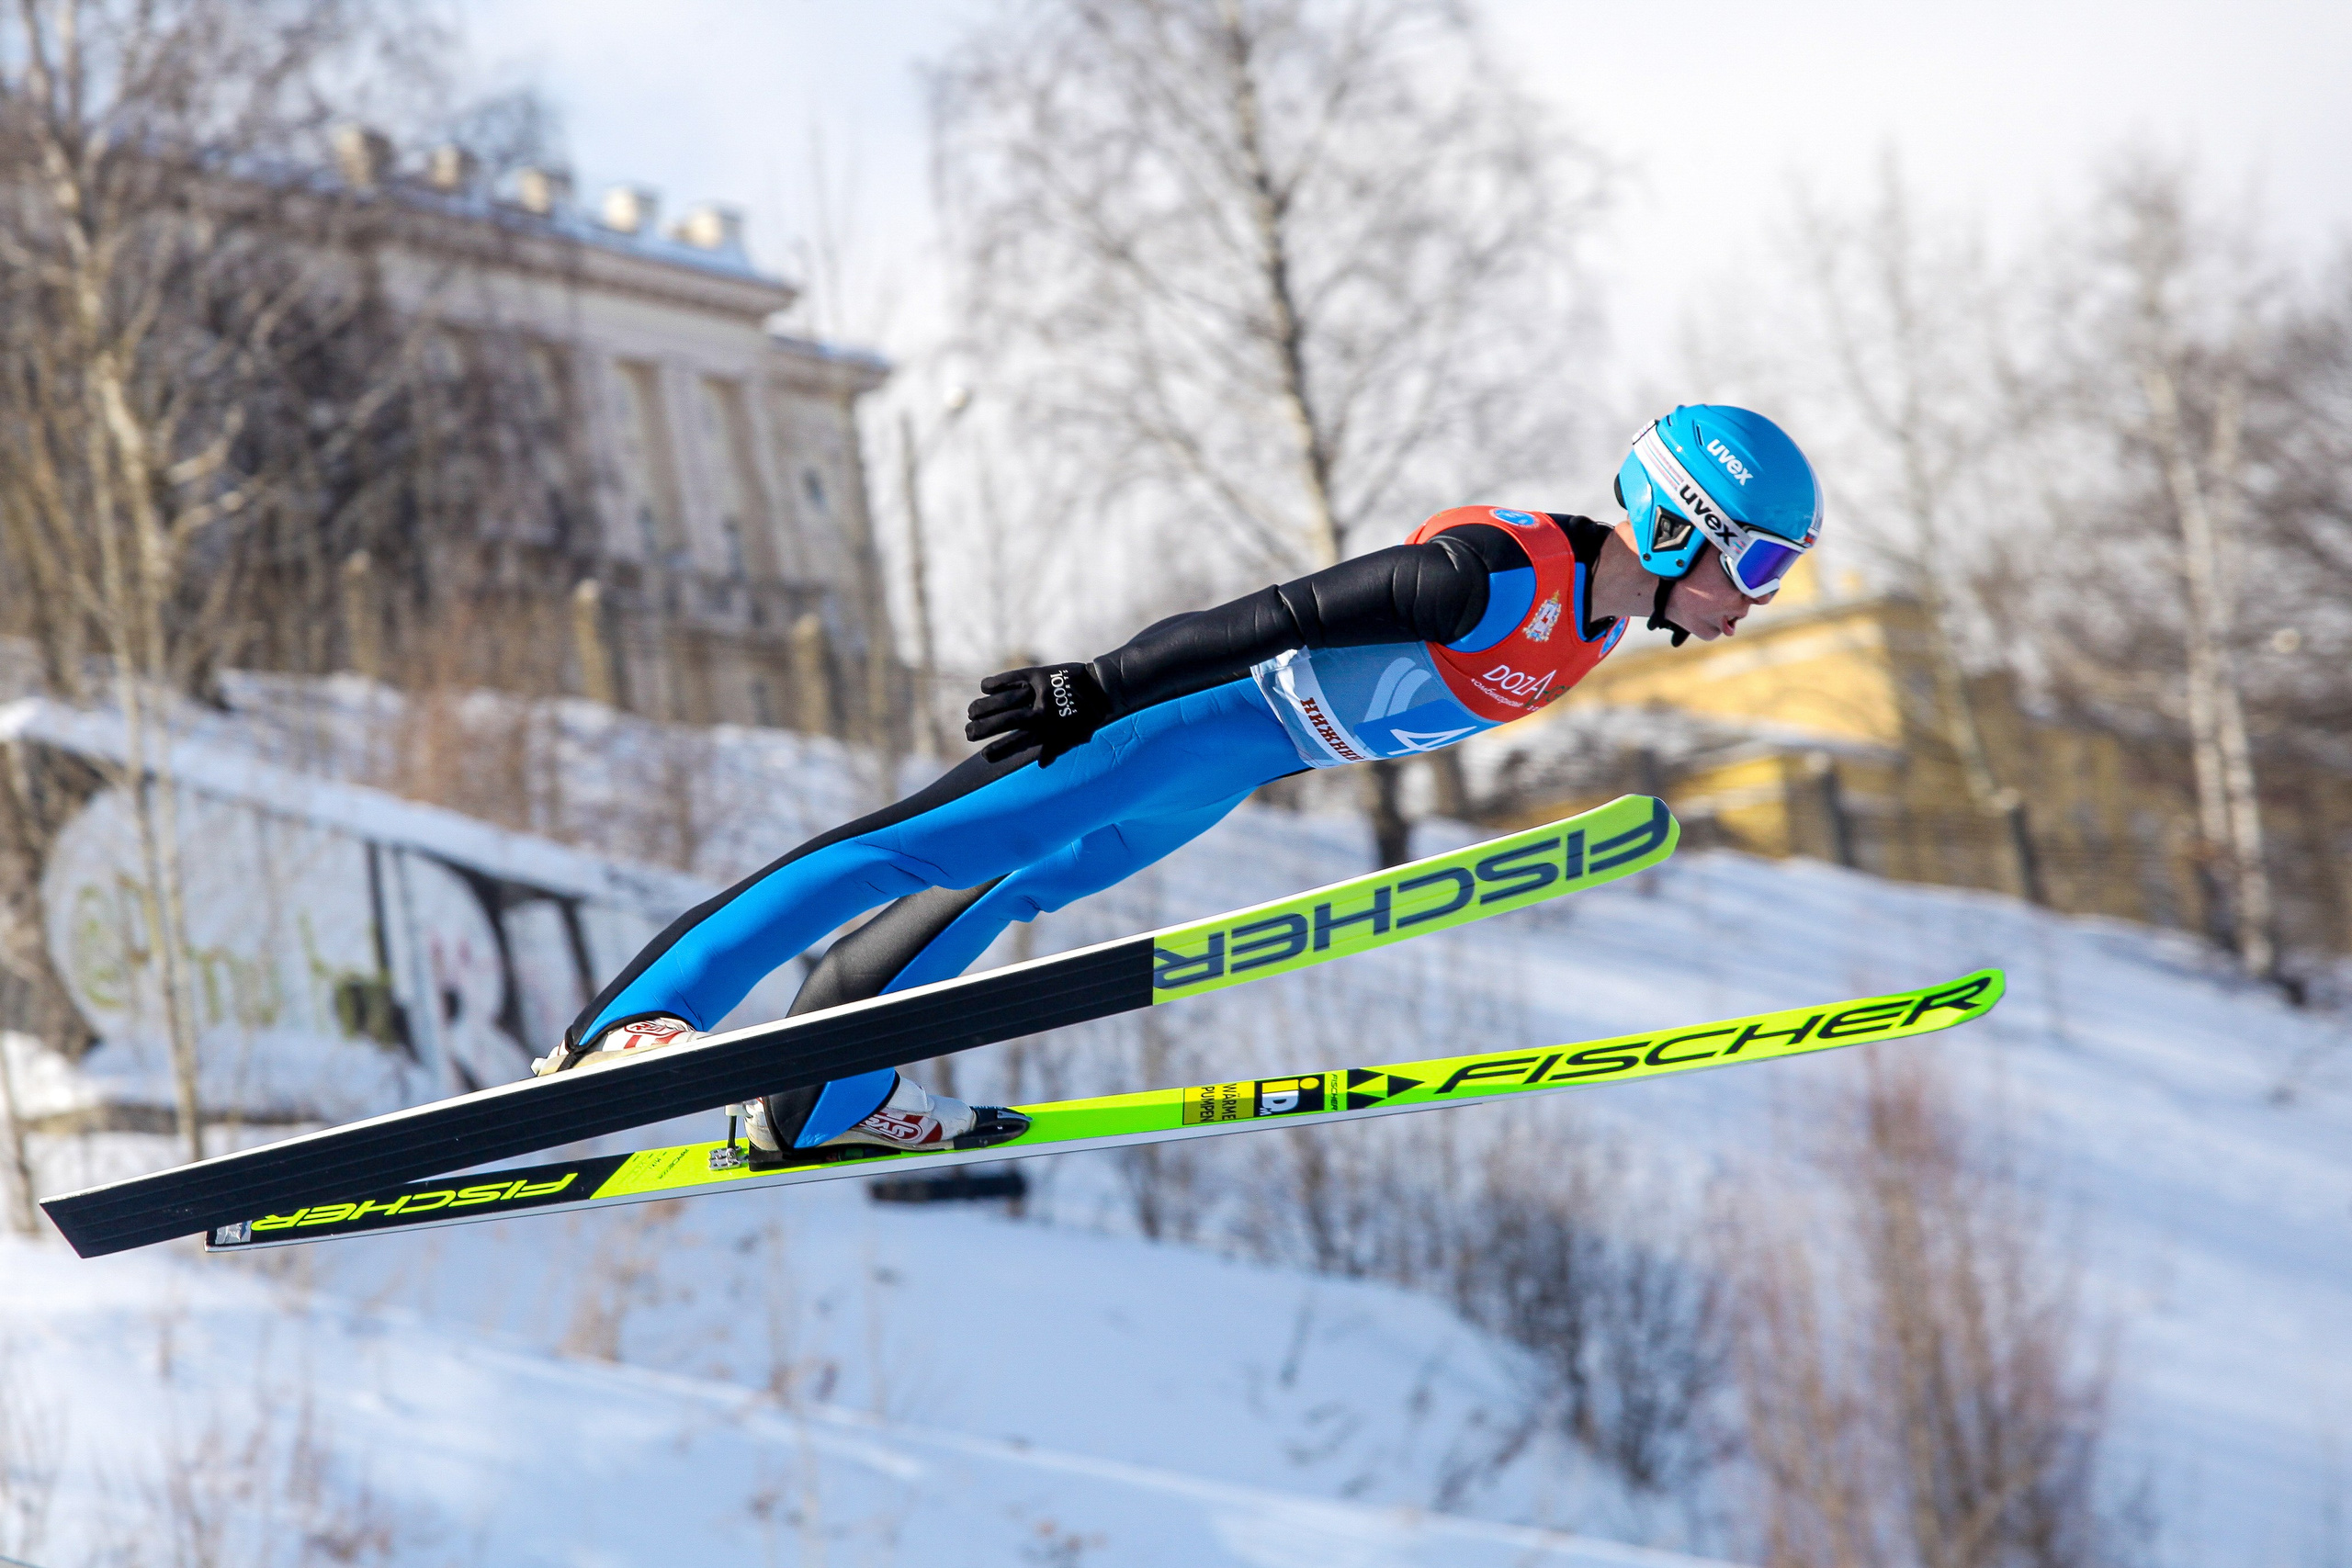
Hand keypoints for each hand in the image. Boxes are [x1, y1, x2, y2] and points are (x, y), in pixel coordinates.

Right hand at [965, 662, 1112, 764]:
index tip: (985, 756)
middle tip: (969, 733)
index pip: (1018, 743)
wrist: (1102, 687)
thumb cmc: (1089, 717)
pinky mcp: (1038, 674)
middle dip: (983, 729)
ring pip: (1004, 700)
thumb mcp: (1076, 736)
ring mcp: (1038, 691)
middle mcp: (1041, 711)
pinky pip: (1012, 678)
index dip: (1000, 750)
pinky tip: (984, 687)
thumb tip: (1041, 764)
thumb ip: (1057, 748)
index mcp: (1049, 729)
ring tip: (970, 712)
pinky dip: (996, 682)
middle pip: (1005, 721)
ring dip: (984, 707)